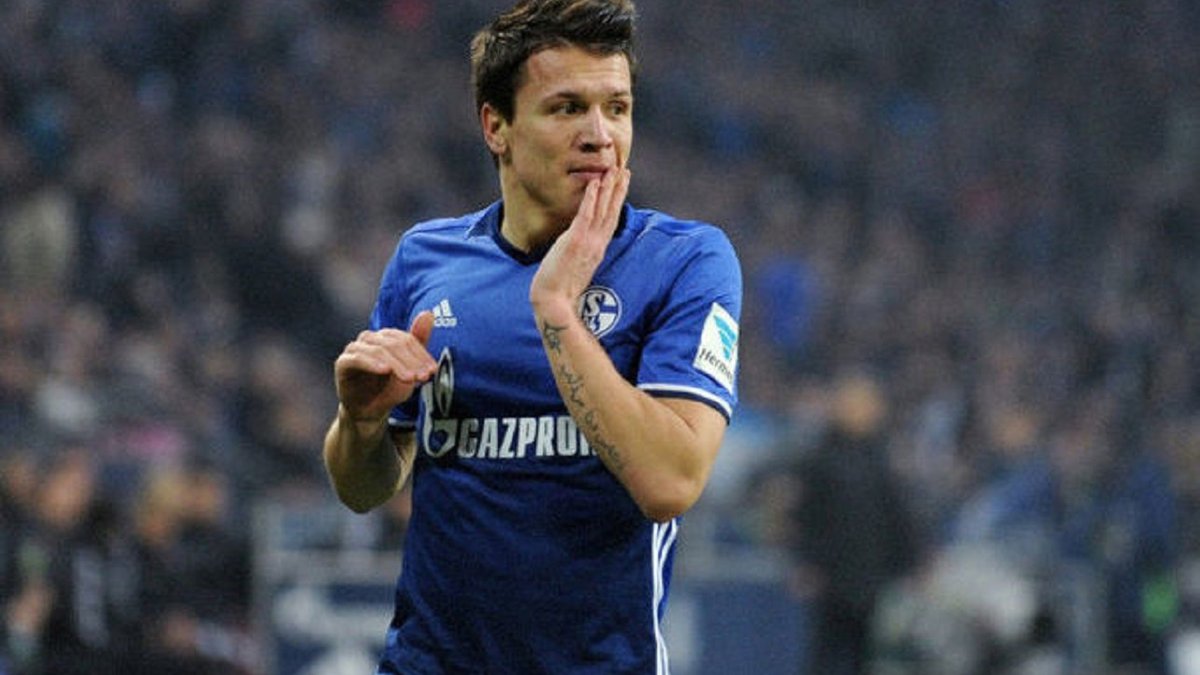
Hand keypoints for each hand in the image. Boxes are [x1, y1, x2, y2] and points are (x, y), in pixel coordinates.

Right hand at [334, 311, 436, 422]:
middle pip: (393, 343)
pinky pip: (357, 358)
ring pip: (378, 349)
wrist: (370, 410)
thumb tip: (428, 313)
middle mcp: (370, 339)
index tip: (432, 371)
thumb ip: (418, 341)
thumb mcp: (410, 368)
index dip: (421, 355)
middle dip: (411, 361)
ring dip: (396, 364)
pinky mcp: (343, 363)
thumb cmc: (390, 388)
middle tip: (422, 377)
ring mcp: (355, 349)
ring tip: (409, 378)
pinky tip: (385, 370)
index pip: (406, 339)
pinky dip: (372, 363)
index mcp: (386, 337)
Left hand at [530, 167, 630, 318]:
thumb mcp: (575, 269)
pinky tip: (594, 182)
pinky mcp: (576, 241)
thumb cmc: (560, 290)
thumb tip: (577, 249)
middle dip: (618, 190)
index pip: (610, 221)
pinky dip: (591, 198)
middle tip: (625, 170)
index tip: (622, 186)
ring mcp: (588, 242)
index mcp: (597, 250)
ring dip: (608, 188)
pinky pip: (586, 214)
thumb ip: (580, 255)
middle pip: (611, 212)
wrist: (554, 302)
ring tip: (613, 169)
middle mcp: (597, 244)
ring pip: (602, 210)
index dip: (617, 202)